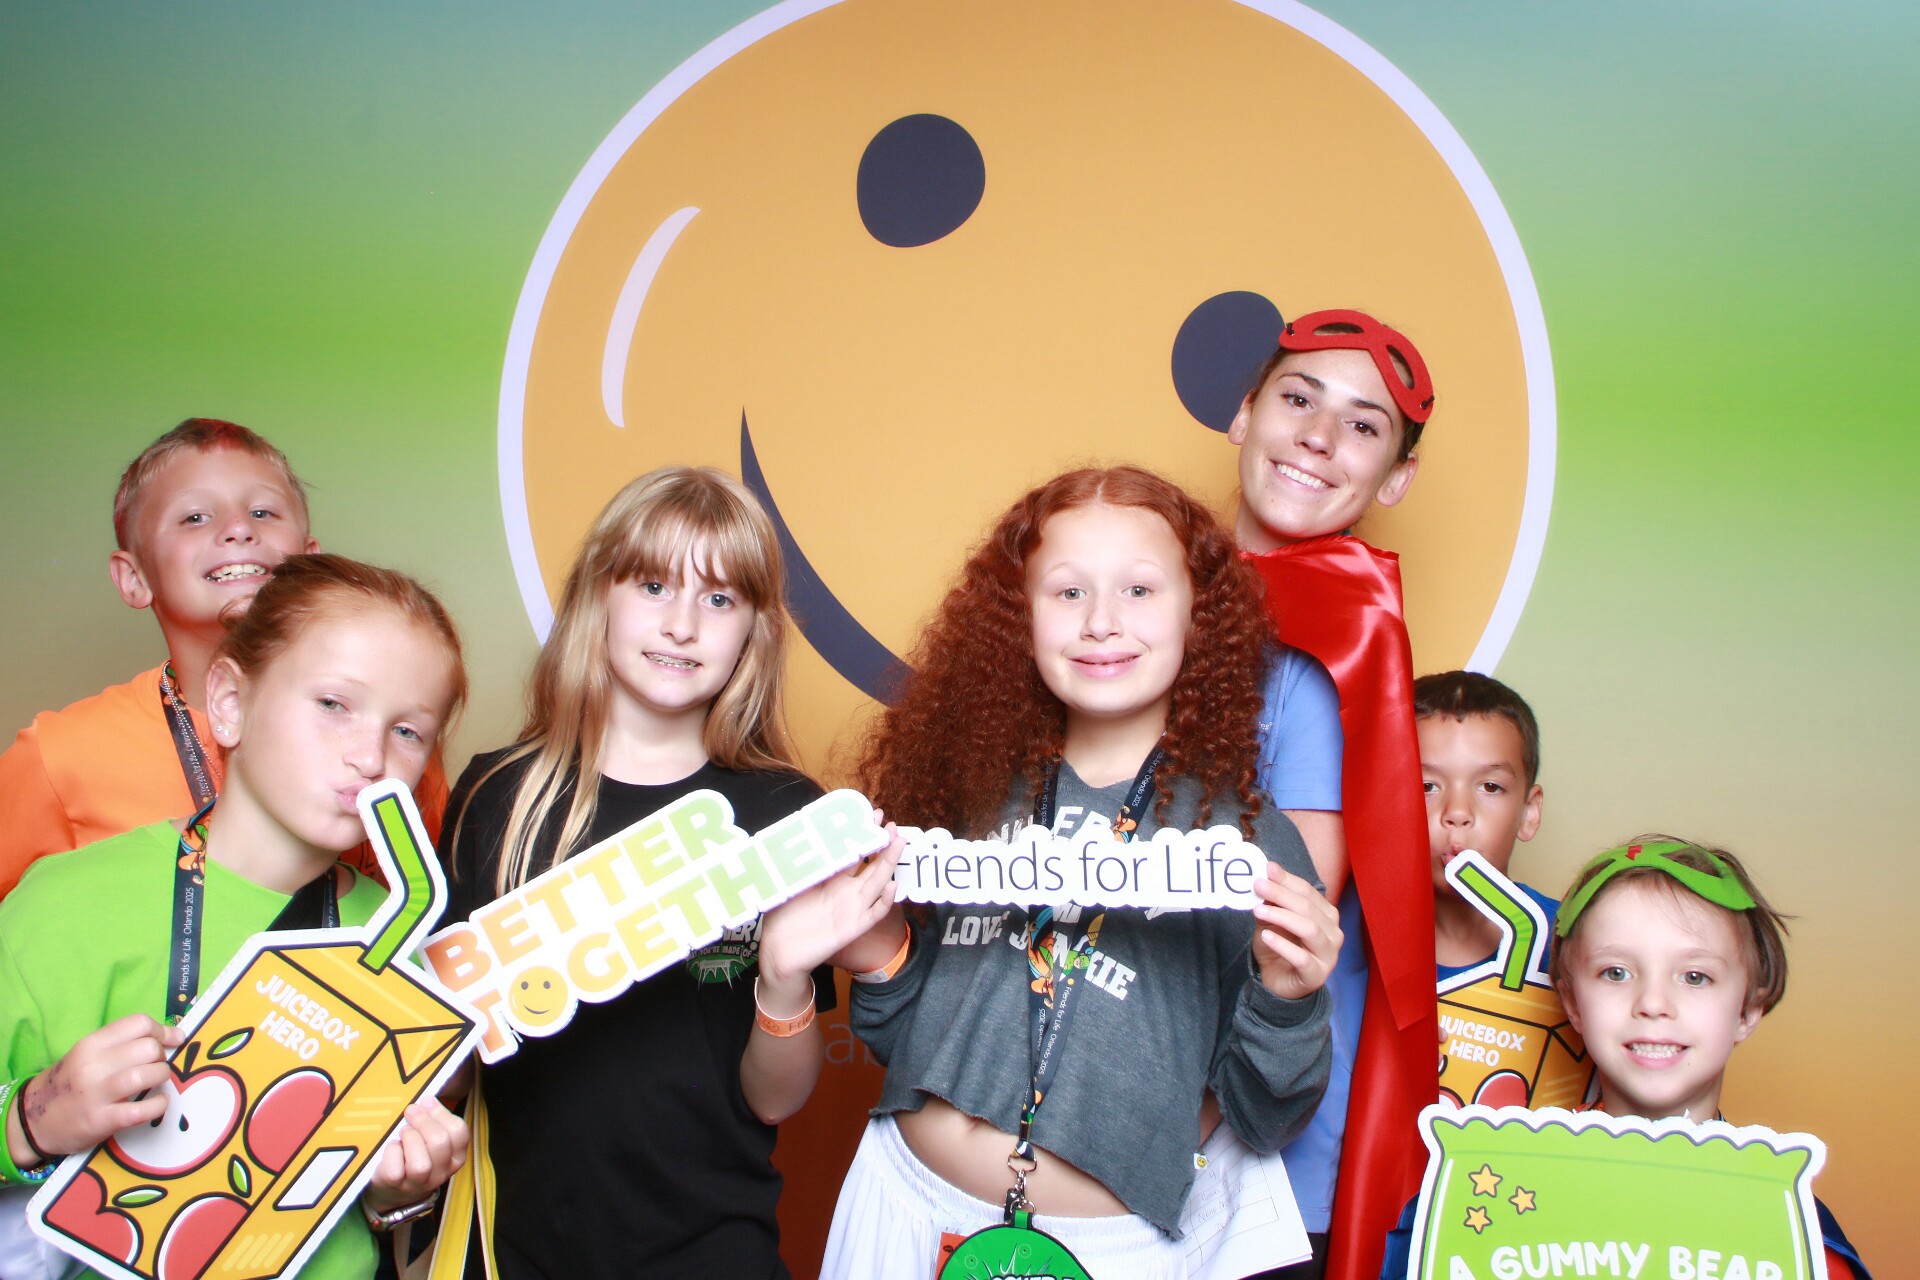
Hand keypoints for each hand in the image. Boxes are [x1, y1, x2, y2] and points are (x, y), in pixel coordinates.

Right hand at [13, 1014, 183, 1160]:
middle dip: (161, 1055)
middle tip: (156, 1065)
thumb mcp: (87, 1055)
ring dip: (161, 1077)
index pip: (138, 1023)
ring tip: (156, 1082)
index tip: (173, 1040)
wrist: (33, 1121)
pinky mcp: (101, 1120)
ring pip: (147, 1074)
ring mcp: (96, 1094)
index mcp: (91, 1044)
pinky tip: (157, 1103)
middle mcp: (92, 1066)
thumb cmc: (69, 1084)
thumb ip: (120, 1044)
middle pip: (148, 1048)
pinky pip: (141, 1110)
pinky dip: (158, 1105)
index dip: (162, 1030)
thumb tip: (170, 1036)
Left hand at [363, 1100, 467, 1211]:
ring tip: (403, 1133)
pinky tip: (392, 1147)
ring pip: (421, 1163)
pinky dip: (392, 1152)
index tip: (426, 1102)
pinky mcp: (396, 1186)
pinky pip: (395, 1170)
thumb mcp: (431, 1140)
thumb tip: (427, 1100)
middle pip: (440, 1142)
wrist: (392, 1188)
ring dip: (410, 1139)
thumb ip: (434, 1121)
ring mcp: (418, 1183)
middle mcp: (441, 1173)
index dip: (441, 1113)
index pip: (459, 1132)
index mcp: (455, 1158)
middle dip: (423, 1121)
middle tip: (410, 1111)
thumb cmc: (413, 1155)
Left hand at [760, 823, 903, 986]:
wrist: (779, 952)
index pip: (852, 852)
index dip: (862, 834)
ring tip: (899, 842)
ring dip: (889, 863)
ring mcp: (852, 908)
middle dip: (882, 844)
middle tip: (892, 824)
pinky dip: (884, 901)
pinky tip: (891, 886)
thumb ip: (795, 865)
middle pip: (870, 863)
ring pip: (877, 882)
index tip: (870, 814)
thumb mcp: (786, 885)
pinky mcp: (854, 927)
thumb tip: (791, 837)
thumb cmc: (781, 918)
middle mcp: (846, 891)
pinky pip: (874, 913)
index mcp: (830, 879)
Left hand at [1251, 863, 1341, 1000]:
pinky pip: (1302, 958)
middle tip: (1259, 885)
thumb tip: (1265, 877)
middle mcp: (1333, 933)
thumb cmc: (1279, 947)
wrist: (1278, 982)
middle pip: (1309, 908)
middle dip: (1282, 894)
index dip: (1288, 880)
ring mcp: (1328, 955)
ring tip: (1258, 910)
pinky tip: (1266, 936)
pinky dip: (1283, 945)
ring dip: (1282, 916)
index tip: (1267, 870)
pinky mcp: (1317, 975)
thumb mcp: (1271, 920)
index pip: (1309, 892)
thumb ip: (1271, 902)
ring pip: (1309, 929)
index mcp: (1326, 915)